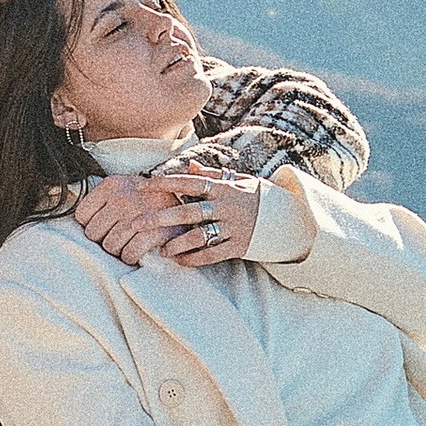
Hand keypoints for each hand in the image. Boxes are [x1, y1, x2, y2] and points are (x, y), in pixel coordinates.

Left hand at [73, 171, 259, 267]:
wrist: (289, 218)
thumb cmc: (257, 196)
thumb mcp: (239, 181)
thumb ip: (213, 175)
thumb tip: (190, 164)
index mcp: (224, 187)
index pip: (189, 182)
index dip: (164, 183)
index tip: (141, 185)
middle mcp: (227, 207)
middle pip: (189, 212)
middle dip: (160, 218)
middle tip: (136, 223)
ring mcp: (234, 228)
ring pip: (200, 236)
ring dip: (177, 243)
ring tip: (161, 249)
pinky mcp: (240, 246)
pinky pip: (213, 254)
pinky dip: (195, 259)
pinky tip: (180, 261)